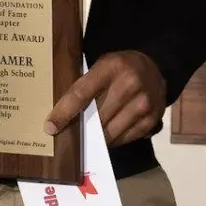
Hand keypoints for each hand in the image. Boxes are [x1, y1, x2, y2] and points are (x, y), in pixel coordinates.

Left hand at [44, 50, 166, 145]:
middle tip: (69, 134)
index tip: (50, 127)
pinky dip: (113, 139)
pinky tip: (109, 133)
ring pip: (110, 132)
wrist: (155, 67)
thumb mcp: (102, 65)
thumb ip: (85, 84)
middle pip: (96, 117)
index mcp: (111, 66)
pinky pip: (125, 139)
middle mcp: (129, 84)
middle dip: (81, 129)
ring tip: (89, 136)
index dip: (64, 112)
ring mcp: (143, 103)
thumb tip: (58, 113)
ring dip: (97, 138)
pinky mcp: (152, 119)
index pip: (82, 93)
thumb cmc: (119, 68)